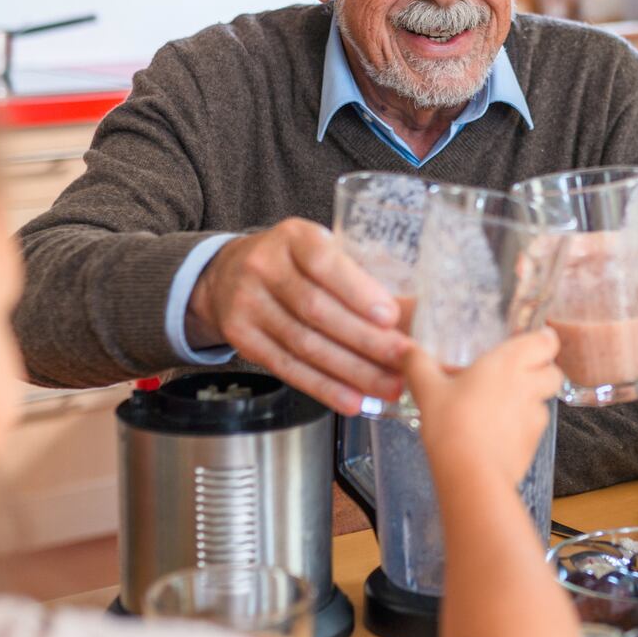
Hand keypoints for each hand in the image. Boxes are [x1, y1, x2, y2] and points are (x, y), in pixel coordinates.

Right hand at [186, 219, 411, 413]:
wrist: (226, 274)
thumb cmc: (293, 263)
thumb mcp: (319, 250)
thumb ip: (358, 275)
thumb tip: (411, 314)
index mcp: (294, 237)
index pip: (324, 263)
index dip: (358, 292)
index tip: (391, 317)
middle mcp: (264, 267)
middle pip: (317, 310)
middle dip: (366, 341)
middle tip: (404, 361)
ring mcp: (247, 303)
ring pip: (304, 345)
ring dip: (351, 371)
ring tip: (388, 387)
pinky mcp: (241, 338)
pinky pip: (287, 368)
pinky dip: (323, 387)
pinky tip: (352, 399)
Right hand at [405, 330, 563, 487]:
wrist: (470, 473)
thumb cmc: (453, 426)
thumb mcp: (428, 390)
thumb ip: (418, 365)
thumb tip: (408, 351)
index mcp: (509, 362)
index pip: (546, 342)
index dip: (543, 340)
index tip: (532, 341)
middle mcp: (528, 386)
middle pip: (553, 371)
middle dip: (542, 371)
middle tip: (518, 373)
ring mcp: (535, 416)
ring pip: (545, 401)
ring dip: (532, 400)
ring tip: (504, 405)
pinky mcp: (533, 443)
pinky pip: (534, 428)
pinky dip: (523, 427)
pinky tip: (499, 432)